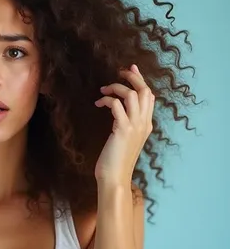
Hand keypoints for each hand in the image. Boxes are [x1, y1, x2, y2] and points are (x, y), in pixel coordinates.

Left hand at [93, 64, 154, 185]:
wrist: (115, 178)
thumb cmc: (116, 161)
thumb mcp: (125, 140)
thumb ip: (126, 125)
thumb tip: (118, 111)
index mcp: (146, 125)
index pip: (149, 96)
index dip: (141, 80)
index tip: (131, 70)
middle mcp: (144, 123)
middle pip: (145, 90)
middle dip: (132, 77)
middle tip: (119, 72)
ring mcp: (135, 126)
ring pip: (132, 94)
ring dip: (116, 87)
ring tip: (103, 89)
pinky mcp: (123, 129)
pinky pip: (117, 105)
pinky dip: (107, 100)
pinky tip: (98, 103)